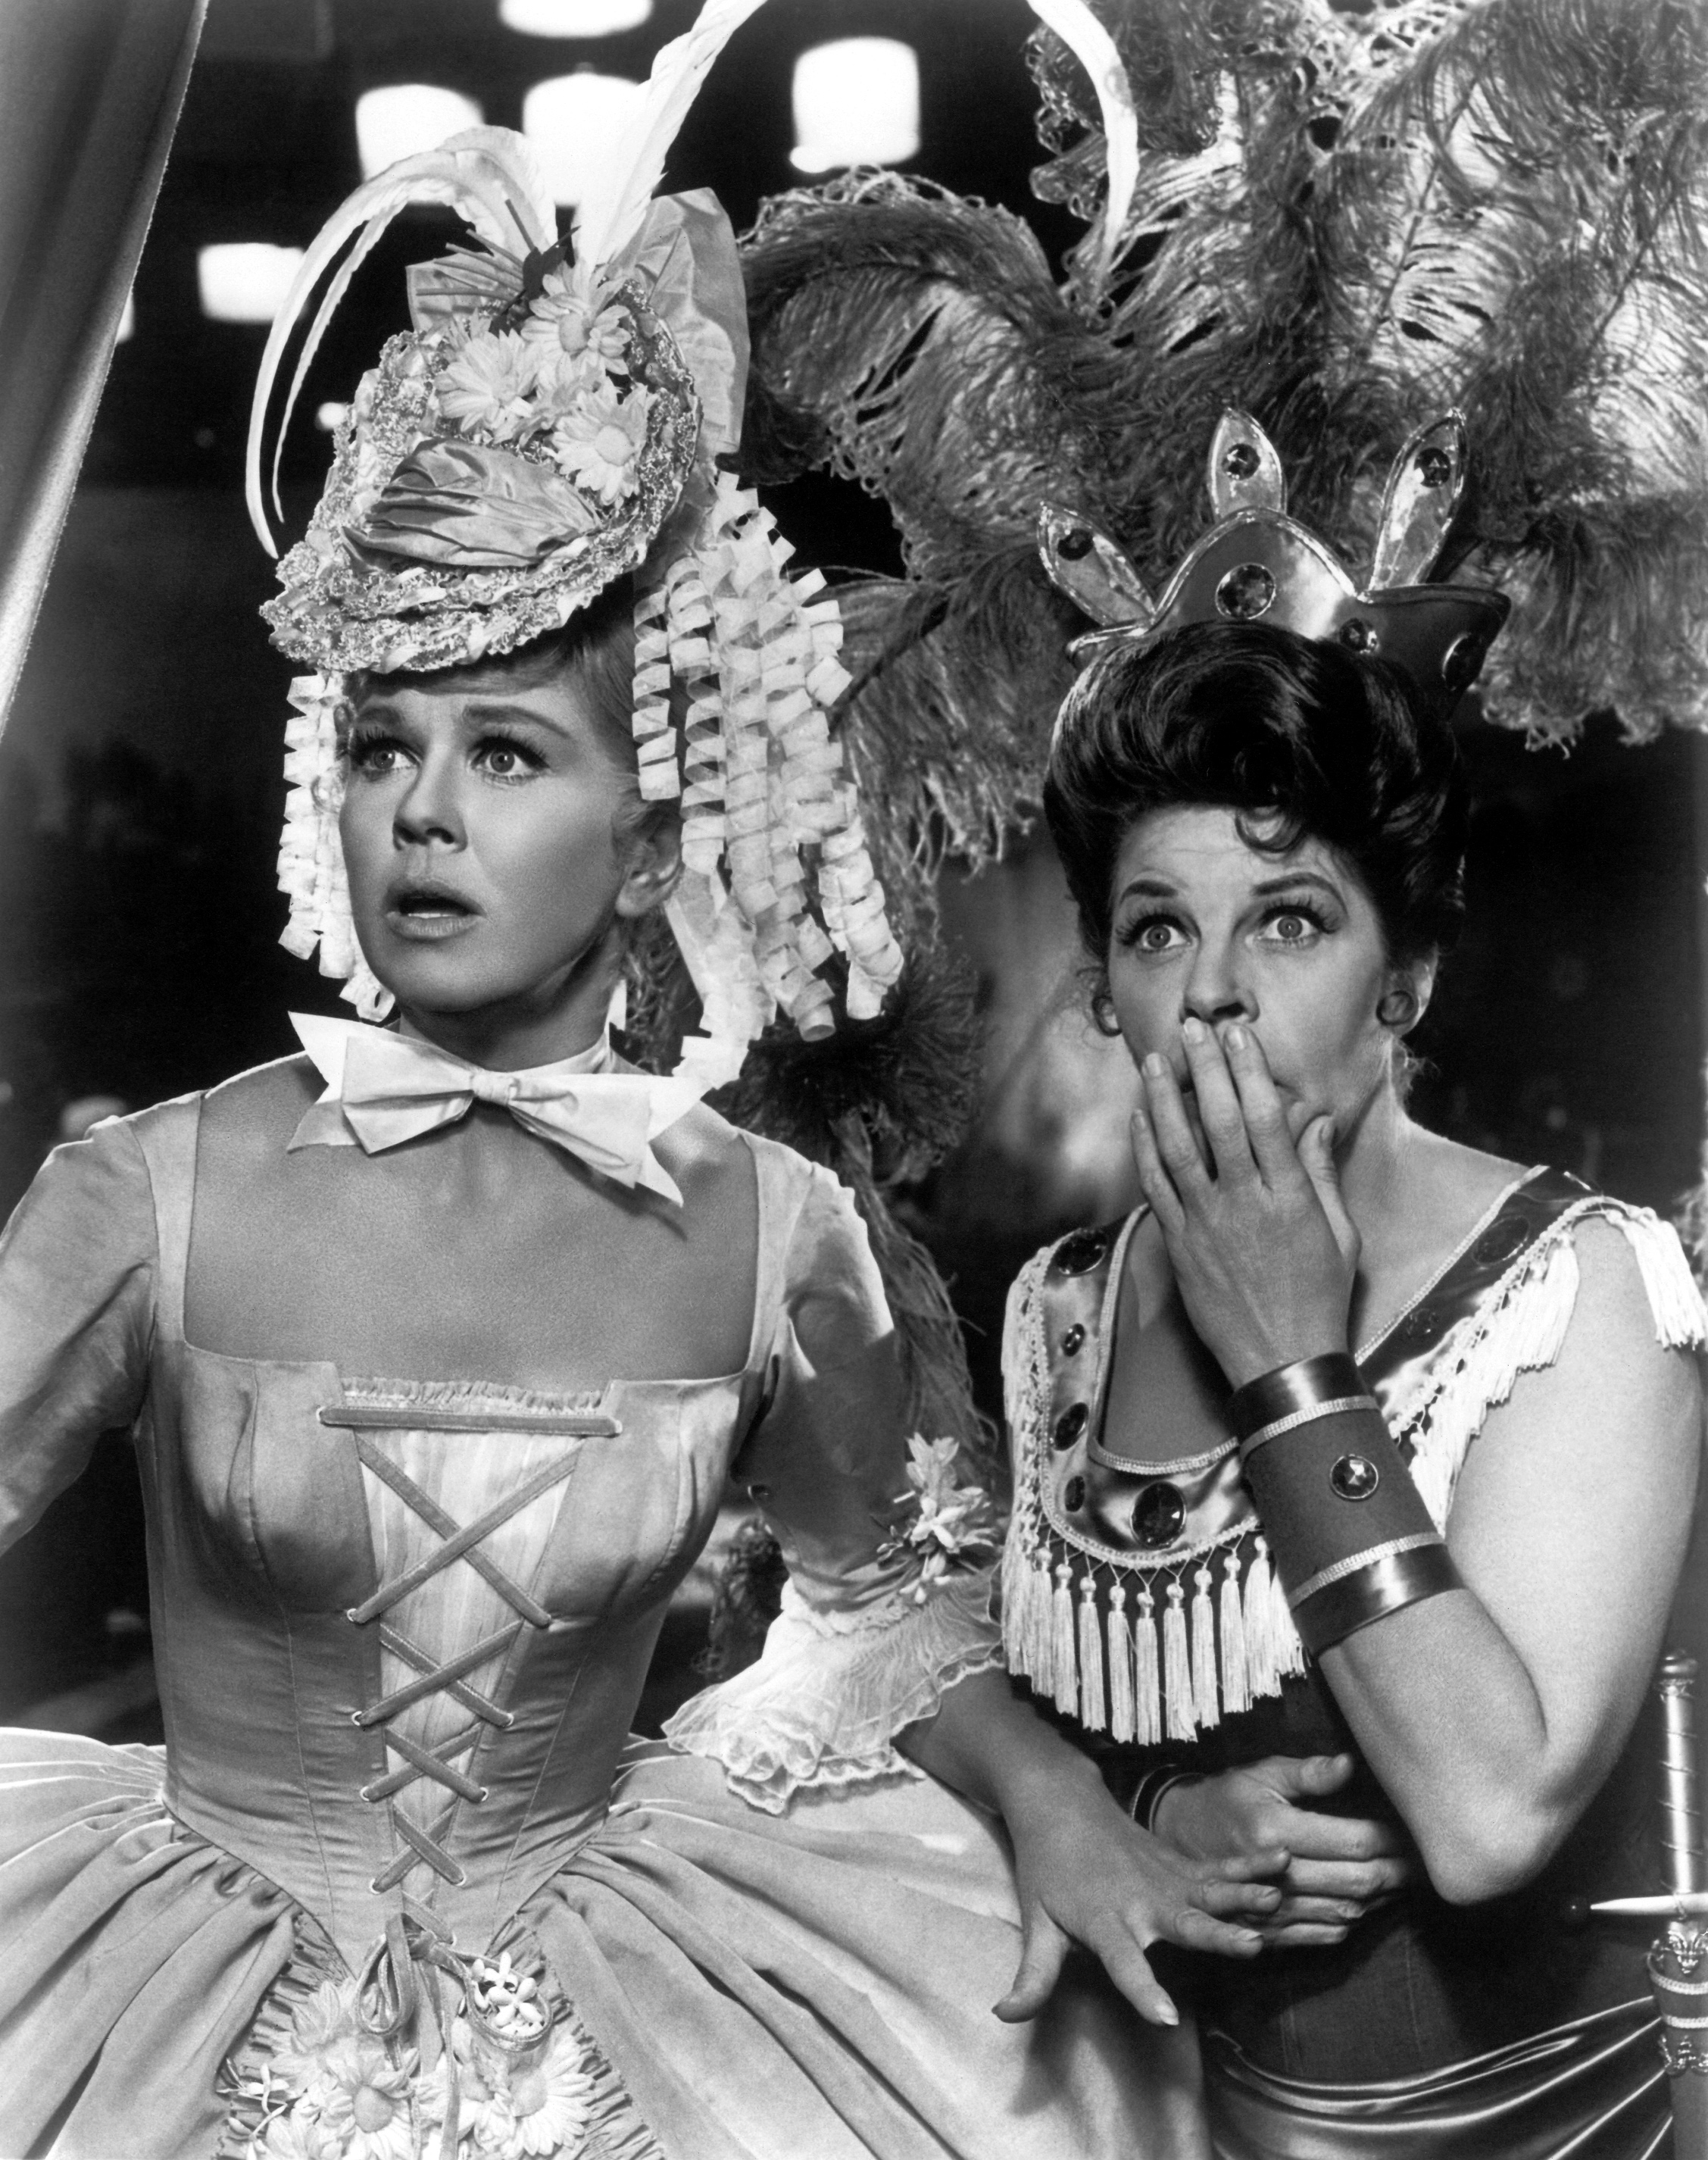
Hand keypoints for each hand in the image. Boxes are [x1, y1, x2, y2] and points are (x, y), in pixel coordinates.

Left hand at [995, 1771, 1287, 2026]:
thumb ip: (1032, 1975)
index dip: (1142, 1990)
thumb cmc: (1047, 1867)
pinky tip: (1282, 1861)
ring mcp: (1165, 1878)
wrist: (1060, 1800)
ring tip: (1279, 1898)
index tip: (1164, 2018)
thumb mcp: (1036, 1922)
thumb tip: (1004, 2016)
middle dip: (1217, 1937)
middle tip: (1250, 1946)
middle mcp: (1141, 1900)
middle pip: (1183, 1923)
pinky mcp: (1179, 1864)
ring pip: (1211, 1892)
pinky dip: (1250, 1865)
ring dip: (1245, 1896)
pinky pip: (1219, 1870)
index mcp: (1104, 1919)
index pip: (1122, 1962)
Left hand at [1130, 1017, 1359, 1386]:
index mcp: (1289, 1198)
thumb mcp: (1341, 1237)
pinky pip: (1156, 1187)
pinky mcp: (1180, 1244)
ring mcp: (1206, 1224)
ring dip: (1163, 1100)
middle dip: (1205, 1069)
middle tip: (1192, 1029)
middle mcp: (1244, 1204)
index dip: (1249, 1071)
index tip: (1238, 1036)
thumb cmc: (1320, 1300)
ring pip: (1177, 1148)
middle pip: (1218, 1122)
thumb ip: (1322, 1176)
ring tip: (1155, 1061)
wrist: (1283, 1362)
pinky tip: (1139, 1118)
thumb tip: (1316, 1123)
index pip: (1265, 1119)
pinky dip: (1144, 1149)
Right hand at [1155, 1755, 1413, 1948]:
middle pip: (1355, 1882)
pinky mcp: (1268, 1927)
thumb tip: (1350, 1765)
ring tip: (1406, 1883)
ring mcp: (1271, 1907)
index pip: (1352, 1841)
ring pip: (1345, 1911)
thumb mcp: (1261, 1772)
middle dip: (1396, 1872)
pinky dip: (1351, 1921)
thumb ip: (1308, 1773)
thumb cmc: (1226, 1797)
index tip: (1414, 1830)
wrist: (1179, 1837)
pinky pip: (1321, 1934)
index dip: (1390, 1839)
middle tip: (1424, 1861)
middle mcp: (1275, 1875)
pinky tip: (1368, 1907)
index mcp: (1274, 1831)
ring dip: (1380, 1900)